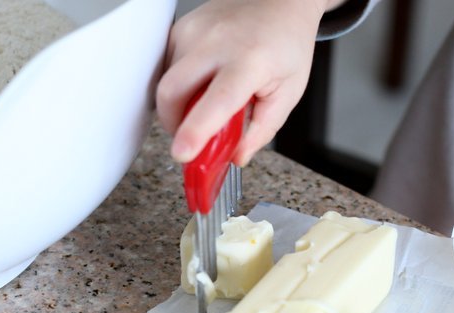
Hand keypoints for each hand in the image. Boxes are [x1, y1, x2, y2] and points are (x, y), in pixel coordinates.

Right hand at [156, 0, 338, 165]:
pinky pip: (166, 69)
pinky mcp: (180, 28)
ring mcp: (194, 31)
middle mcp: (217, 41)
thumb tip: (237, 156)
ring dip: (180, 105)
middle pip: (172, 92)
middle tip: (193, 138)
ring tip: (209, 99)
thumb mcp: (288, 93)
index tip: (182, 153)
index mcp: (250, 60)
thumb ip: (262, 131)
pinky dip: (179, 86)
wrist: (281, 2)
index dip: (195, 130)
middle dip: (174, 125)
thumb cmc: (286, 45)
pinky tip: (202, 81)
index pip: (217, 100)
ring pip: (166, 84)